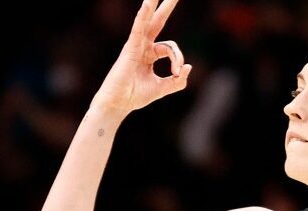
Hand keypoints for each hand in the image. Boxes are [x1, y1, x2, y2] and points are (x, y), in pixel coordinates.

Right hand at [91, 0, 191, 117]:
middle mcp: (142, 46)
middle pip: (157, 22)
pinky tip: (147, 3)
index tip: (177, 72)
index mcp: (149, 54)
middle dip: (166, 7)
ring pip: (146, 21)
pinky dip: (143, 16)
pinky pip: (138, 28)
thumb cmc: (135, 96)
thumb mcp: (162, 88)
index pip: (170, 49)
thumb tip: (189, 67)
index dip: (178, 59)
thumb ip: (177, 81)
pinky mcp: (130, 48)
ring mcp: (135, 45)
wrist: (118, 104)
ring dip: (152, 5)